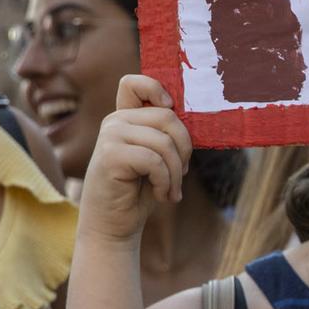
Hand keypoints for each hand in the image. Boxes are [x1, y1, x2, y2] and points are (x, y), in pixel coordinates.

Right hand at [78, 75, 191, 243]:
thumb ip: (165, 134)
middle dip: (184, 149)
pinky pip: (154, 160)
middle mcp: (114, 122)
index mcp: (125, 118)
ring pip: (164, 142)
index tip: (170, 109)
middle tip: (182, 174)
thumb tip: (198, 118)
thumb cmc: (139, 192)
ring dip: (176, 173)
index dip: (156, 88)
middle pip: (167, 117)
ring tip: (171, 191)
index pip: (133, 83)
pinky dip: (165, 182)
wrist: (113, 226)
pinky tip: (161, 196)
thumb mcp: (155, 157)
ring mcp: (110, 137)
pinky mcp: (110, 156)